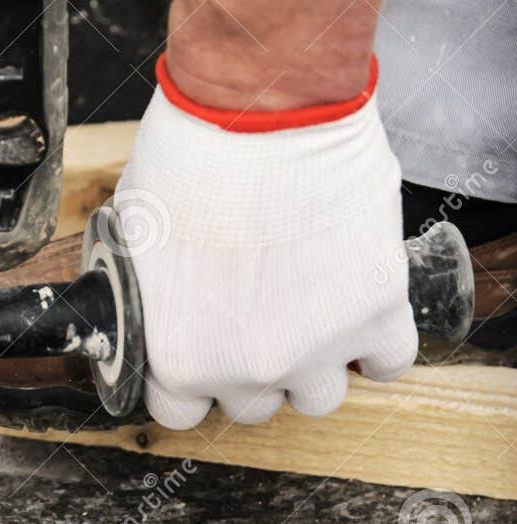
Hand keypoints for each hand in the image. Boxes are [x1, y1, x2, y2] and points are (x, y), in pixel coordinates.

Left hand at [113, 64, 418, 429]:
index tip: (204, 351)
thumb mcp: (135, 241)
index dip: (193, 378)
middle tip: (257, 312)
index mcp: (180, 356)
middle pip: (254, 405)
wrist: (263, 111)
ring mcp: (316, 347)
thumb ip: (150, 296)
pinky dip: (377, 344)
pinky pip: (388, 363)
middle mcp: (247, 367)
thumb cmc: (192, 158)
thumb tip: (152, 303)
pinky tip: (357, 308)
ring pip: (320, 396)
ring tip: (308, 307)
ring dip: (314, 361)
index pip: (181, 411)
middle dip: (251, 364)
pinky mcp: (375, 312)